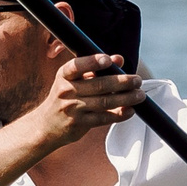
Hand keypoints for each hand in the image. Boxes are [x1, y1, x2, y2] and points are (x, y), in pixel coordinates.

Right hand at [22, 51, 142, 149]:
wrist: (46, 125)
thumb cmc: (65, 97)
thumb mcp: (74, 80)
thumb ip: (95, 68)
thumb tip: (118, 59)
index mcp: (64, 75)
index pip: (76, 66)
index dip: (92, 62)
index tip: (108, 60)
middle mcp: (66, 91)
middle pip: (99, 85)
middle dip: (122, 82)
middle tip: (137, 80)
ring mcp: (73, 109)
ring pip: (105, 102)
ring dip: (126, 98)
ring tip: (140, 95)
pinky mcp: (79, 124)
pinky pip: (104, 118)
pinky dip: (119, 114)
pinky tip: (130, 110)